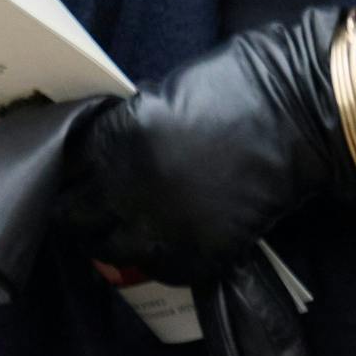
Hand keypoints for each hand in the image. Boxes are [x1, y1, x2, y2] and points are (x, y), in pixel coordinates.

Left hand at [55, 12, 355, 285]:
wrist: (296, 115)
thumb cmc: (230, 88)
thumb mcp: (155, 96)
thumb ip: (120, 129)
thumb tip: (95, 151)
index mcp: (112, 142)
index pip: (60, 171)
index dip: (59, 174)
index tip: (63, 176)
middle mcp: (126, 191)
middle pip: (74, 218)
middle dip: (75, 211)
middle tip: (84, 206)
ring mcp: (161, 229)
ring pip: (108, 250)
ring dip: (109, 237)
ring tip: (120, 225)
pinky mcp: (196, 257)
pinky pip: (157, 268)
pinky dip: (154, 257)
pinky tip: (161, 238)